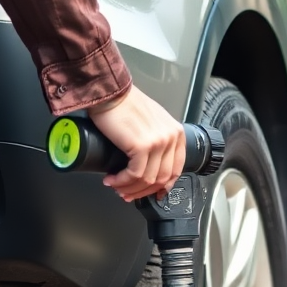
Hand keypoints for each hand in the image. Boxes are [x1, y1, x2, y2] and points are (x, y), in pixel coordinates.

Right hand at [89, 85, 185, 201]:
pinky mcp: (142, 146)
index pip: (175, 169)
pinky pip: (135, 174)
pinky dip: (122, 181)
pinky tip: (112, 179)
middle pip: (161, 178)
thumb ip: (157, 140)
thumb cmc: (125, 105)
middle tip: (127, 193)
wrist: (110, 93)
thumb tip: (150, 164)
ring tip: (116, 186)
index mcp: (176, 133)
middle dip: (142, 191)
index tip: (152, 193)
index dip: (162, 186)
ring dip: (129, 187)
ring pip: (147, 179)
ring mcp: (158, 142)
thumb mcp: (151, 122)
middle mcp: (171, 138)